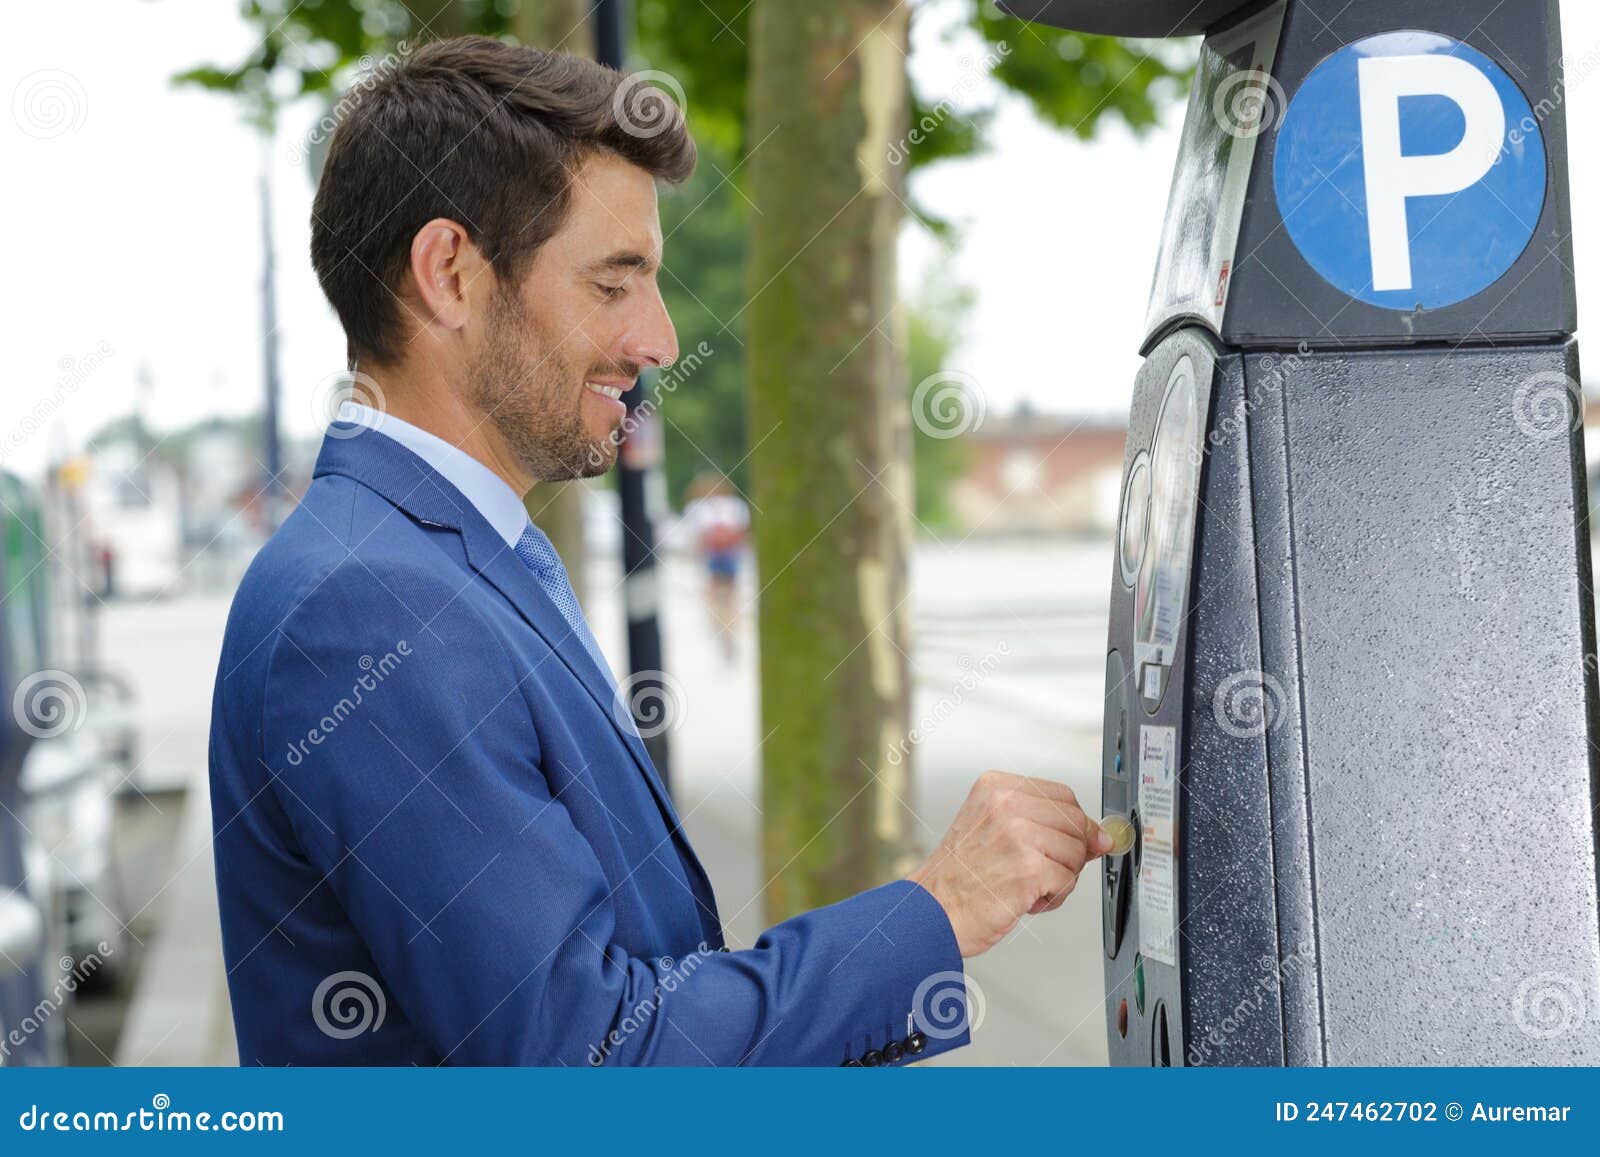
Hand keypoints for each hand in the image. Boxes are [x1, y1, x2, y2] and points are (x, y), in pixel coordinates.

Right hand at [906, 770, 1109, 957]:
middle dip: (1069, 853)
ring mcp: (1017, 834)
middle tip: (1041, 871)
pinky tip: (1026, 899)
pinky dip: (1054, 897)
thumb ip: (1044, 825)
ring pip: (1076, 852)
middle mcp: (1005, 804)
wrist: (932, 911)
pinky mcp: (1028, 868)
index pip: (1063, 795)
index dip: (1076, 823)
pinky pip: (1068, 880)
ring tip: (1026, 886)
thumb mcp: (995, 831)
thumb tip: (1101, 837)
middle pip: (1076, 822)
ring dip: (1060, 878)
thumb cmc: (960, 877)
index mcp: (996, 787)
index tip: (1077, 841)